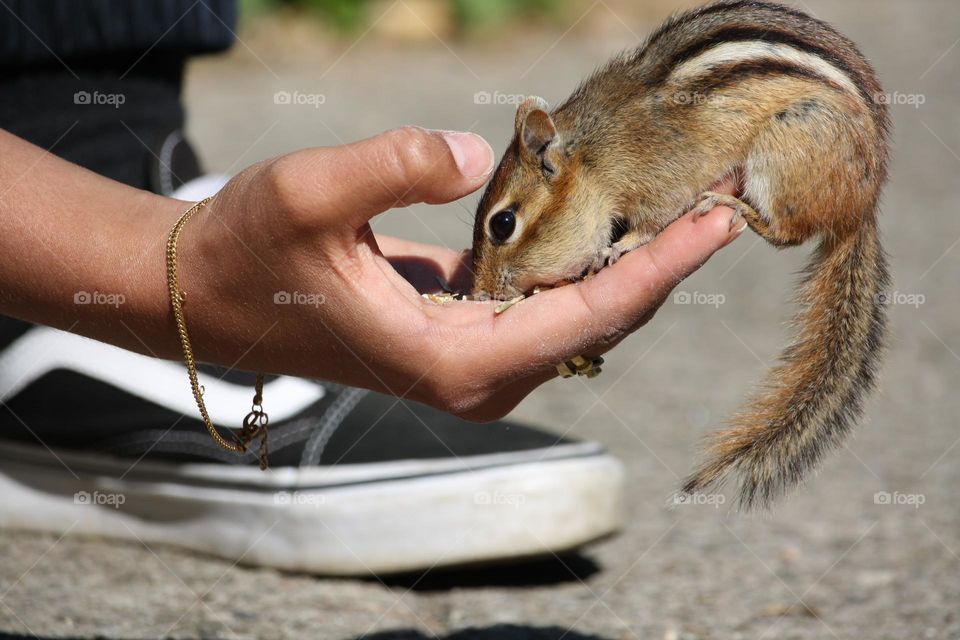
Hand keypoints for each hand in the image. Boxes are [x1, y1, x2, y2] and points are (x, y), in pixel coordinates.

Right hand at [175, 127, 744, 420]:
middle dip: (665, 267)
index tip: (718, 226)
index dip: (658, 271)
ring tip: (694, 210)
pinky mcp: (467, 337)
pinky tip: (620, 223)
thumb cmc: (252, 250)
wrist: (214, 292)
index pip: (584, 317)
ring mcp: (474, 361)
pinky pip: (549, 306)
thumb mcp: (308, 194)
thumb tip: (468, 154)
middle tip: (729, 205)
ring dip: (635, 266)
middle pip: (600, 324)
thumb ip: (390, 166)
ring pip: (581, 318)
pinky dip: (589, 266)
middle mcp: (476, 375)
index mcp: (452, 359)